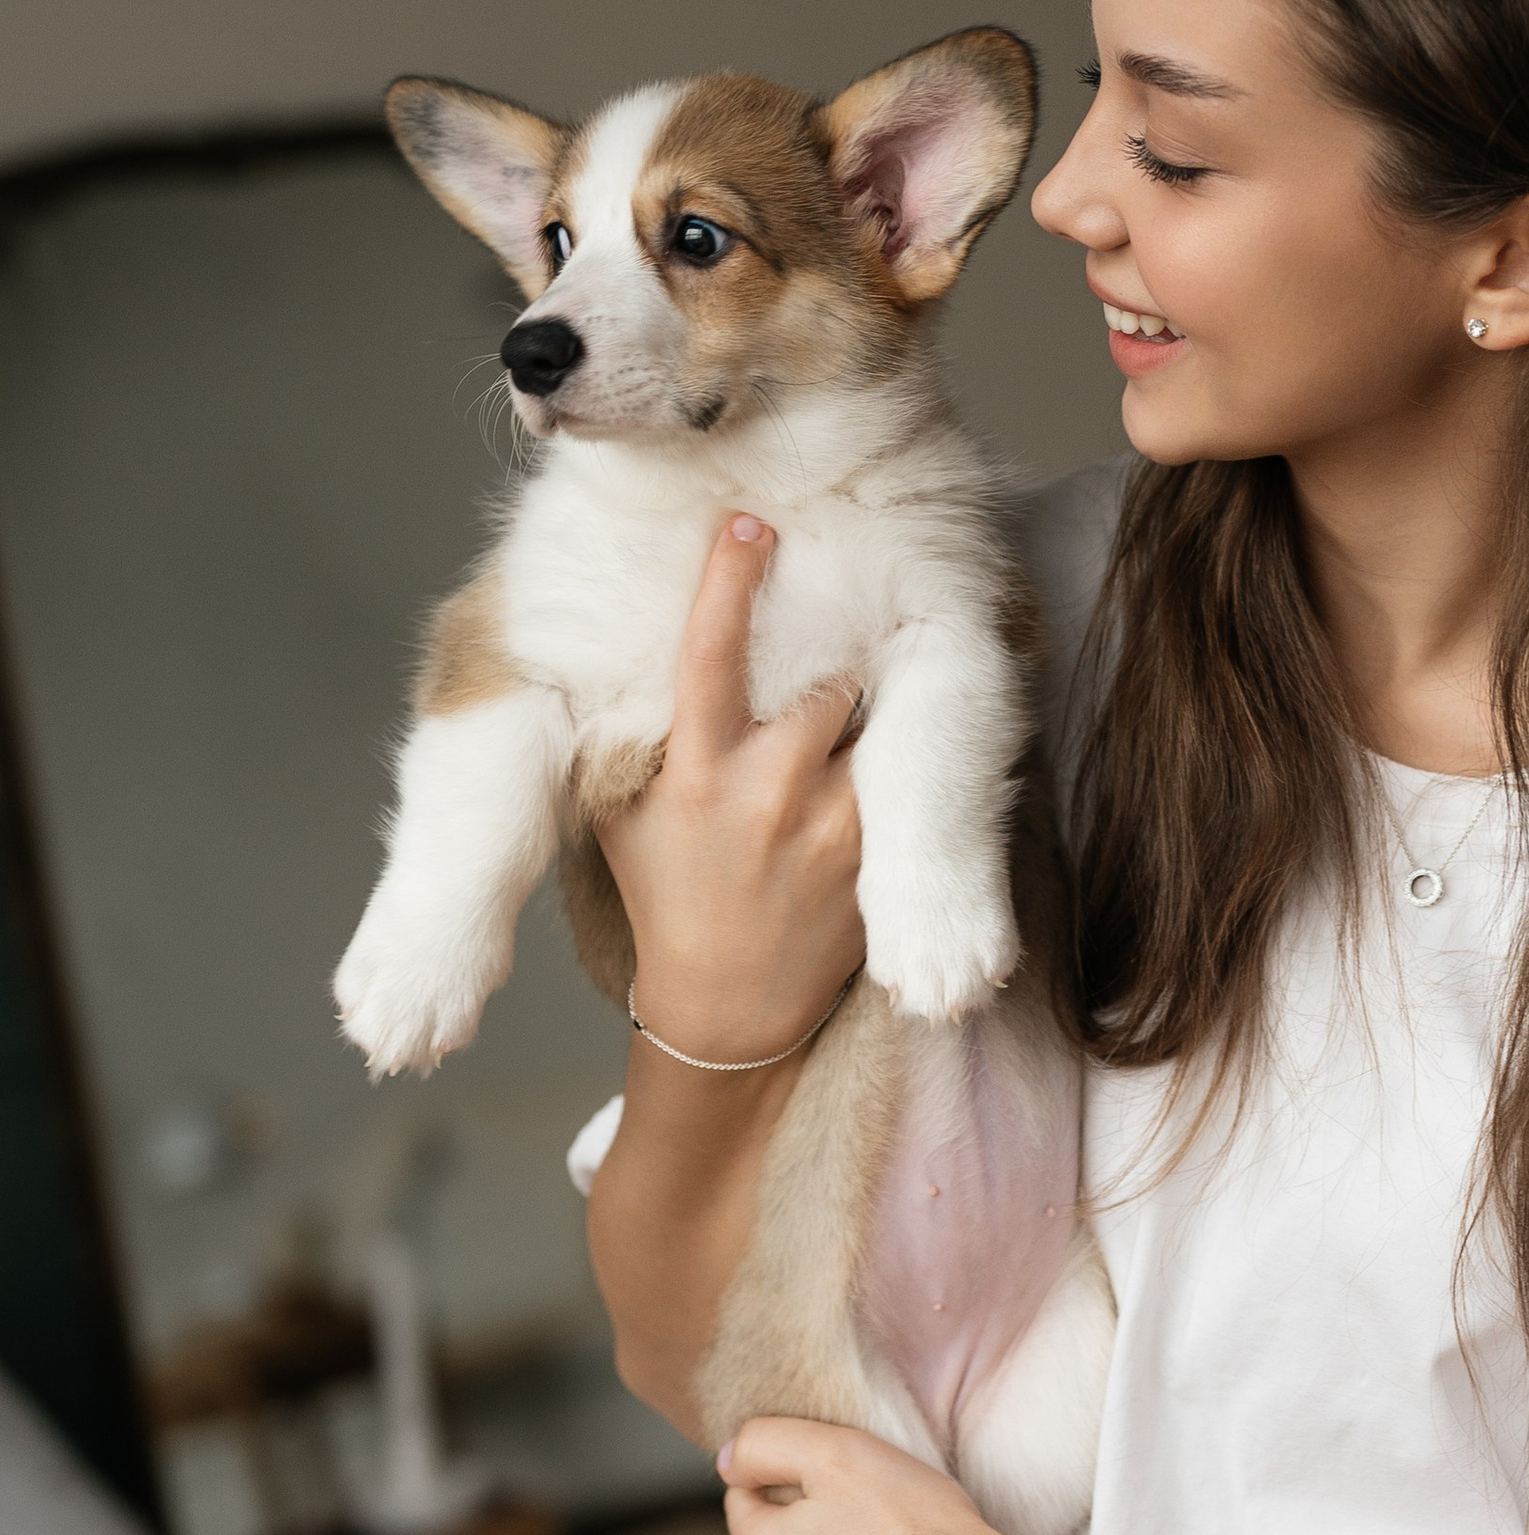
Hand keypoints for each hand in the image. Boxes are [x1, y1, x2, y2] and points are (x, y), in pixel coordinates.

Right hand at [599, 516, 867, 1060]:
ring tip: (836, 741)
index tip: (749, 524)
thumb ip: (636, 738)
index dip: (729, 583)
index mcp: (694, 774)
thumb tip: (629, 651)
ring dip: (859, 716)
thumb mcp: (625, 816)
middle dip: (822, 669)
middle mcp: (765, 791)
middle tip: (816, 675)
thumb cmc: (670, 898)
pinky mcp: (874, 854)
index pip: (709, 657)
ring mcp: (829, 823)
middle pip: (821, 678)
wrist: (728, 1010)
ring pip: (868, 719)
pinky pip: (897, 774)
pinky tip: (876, 779)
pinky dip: (888, 763)